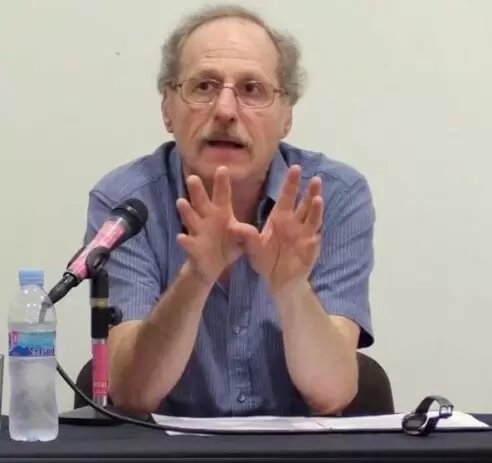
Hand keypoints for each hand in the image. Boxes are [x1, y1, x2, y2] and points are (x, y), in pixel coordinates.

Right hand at [176, 166, 247, 285]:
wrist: (213, 265)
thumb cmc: (229, 245)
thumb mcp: (242, 238)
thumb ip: (247, 233)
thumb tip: (249, 230)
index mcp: (221, 213)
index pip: (222, 195)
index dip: (222, 182)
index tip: (222, 168)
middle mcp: (207, 218)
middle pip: (201, 202)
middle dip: (197, 191)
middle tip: (193, 178)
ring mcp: (198, 232)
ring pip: (190, 218)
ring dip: (186, 211)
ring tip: (181, 202)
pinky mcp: (193, 247)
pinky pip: (189, 243)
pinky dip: (185, 240)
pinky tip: (181, 237)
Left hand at [233, 165, 323, 293]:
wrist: (277, 279)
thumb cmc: (265, 259)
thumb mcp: (253, 248)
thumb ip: (248, 238)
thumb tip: (238, 228)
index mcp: (280, 218)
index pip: (287, 197)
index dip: (291, 183)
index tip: (295, 167)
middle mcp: (295, 224)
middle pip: (305, 204)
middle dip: (310, 192)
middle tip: (315, 178)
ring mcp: (304, 236)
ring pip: (313, 220)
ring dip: (316, 211)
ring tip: (318, 200)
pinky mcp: (309, 251)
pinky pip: (312, 245)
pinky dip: (313, 241)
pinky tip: (314, 238)